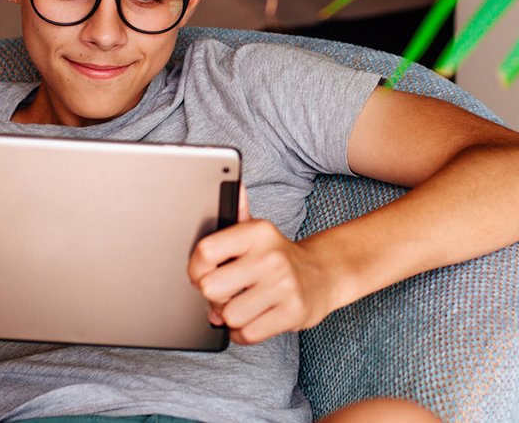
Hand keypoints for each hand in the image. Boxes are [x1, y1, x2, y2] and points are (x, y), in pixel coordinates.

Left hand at [187, 188, 335, 344]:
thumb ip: (238, 213)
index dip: (195, 268)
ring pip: (228, 315)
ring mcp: (283, 285)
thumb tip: (232, 184)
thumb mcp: (259, 232)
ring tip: (242, 306)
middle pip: (210, 288)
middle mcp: (271, 256)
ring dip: (230, 317)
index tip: (201, 273)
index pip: (205, 251)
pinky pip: (247, 334)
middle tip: (224, 293)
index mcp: (258, 232)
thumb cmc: (279, 256)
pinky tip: (252, 319)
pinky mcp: (292, 312)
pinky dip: (243, 333)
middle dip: (212, 297)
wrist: (323, 275)